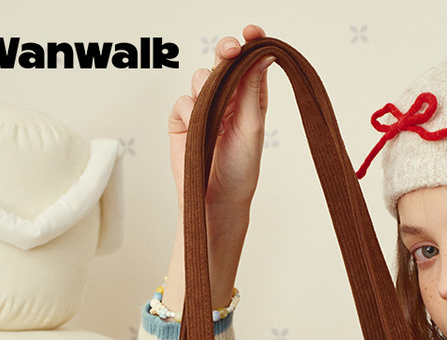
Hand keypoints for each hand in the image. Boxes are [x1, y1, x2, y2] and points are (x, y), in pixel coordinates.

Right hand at [168, 24, 271, 209]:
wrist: (217, 198)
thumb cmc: (240, 169)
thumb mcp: (251, 125)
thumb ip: (252, 88)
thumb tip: (264, 53)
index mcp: (249, 98)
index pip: (250, 63)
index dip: (250, 44)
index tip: (252, 33)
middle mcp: (226, 98)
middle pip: (223, 62)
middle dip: (226, 52)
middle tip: (231, 49)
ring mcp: (202, 107)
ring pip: (200, 78)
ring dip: (207, 90)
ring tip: (214, 116)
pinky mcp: (182, 119)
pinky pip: (181, 100)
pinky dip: (189, 111)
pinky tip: (197, 128)